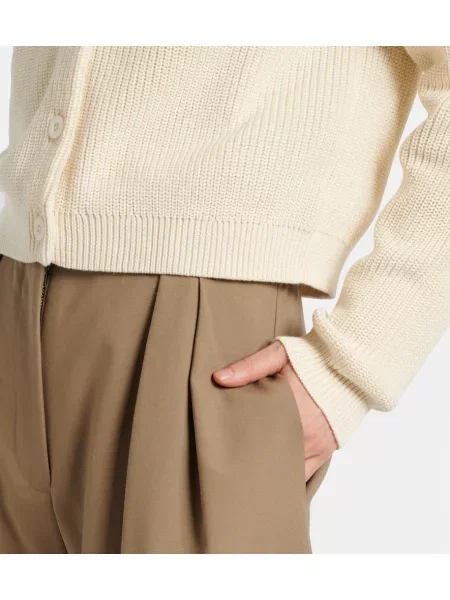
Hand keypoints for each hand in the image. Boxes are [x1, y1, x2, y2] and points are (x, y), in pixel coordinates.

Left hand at [213, 340, 336, 480]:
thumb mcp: (279, 354)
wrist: (349, 365)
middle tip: (232, 470)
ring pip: (288, 472)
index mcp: (287, 409)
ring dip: (272, 473)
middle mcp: (304, 433)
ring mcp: (316, 445)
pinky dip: (290, 477)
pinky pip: (307, 474)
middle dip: (252, 465)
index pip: (256, 440)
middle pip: (271, 460)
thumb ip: (249, 366)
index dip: (240, 450)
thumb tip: (219, 378)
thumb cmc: (312, 359)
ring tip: (250, 477)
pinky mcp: (325, 450)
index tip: (224, 456)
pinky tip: (275, 480)